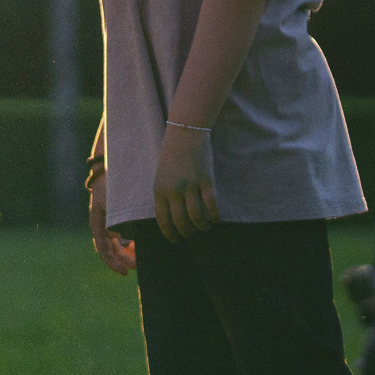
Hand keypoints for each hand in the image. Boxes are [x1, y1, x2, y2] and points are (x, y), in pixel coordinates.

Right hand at [88, 172, 135, 275]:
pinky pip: (125, 234)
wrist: (114, 163)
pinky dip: (133, 242)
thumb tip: (127, 243)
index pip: (103, 250)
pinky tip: (143, 245)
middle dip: (124, 260)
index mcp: (98, 222)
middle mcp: (102, 223)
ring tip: (142, 259)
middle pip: (111, 249)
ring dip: (129, 253)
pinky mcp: (119, 215)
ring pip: (118, 243)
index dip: (113, 263)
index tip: (126, 272)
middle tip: (138, 268)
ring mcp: (110, 220)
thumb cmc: (115, 182)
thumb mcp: (117, 202)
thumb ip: (122, 222)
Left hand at [153, 127, 218, 242]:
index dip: (169, 233)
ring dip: (201, 227)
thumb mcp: (161, 176)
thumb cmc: (172, 155)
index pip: (162, 219)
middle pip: (180, 221)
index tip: (175, 240)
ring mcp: (190, 186)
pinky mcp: (206, 181)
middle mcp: (173, 190)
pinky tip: (215, 220)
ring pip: (196, 216)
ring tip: (205, 228)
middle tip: (192, 235)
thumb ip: (165, 194)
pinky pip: (211, 205)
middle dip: (187, 233)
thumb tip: (172, 215)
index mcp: (159, 190)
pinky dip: (214, 216)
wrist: (185, 134)